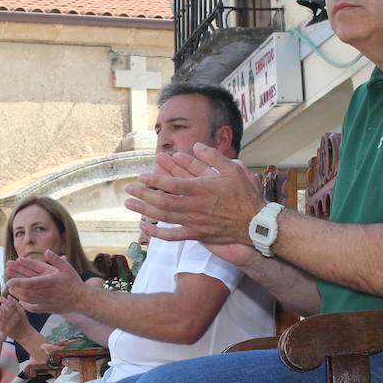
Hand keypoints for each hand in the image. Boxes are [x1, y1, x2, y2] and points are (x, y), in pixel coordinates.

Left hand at [0, 296, 29, 338]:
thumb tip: (8, 296)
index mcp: (19, 313)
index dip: (4, 301)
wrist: (25, 335)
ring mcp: (10, 325)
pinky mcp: (7, 331)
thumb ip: (16, 304)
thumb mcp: (22, 312)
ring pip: (1, 318)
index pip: (11, 305)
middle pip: (4, 311)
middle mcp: (15, 319)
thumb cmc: (23, 322)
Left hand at [5, 251, 83, 312]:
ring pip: (28, 299)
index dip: (18, 281)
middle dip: (15, 285)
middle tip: (7, 280)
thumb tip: (47, 251)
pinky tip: (21, 301)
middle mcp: (46, 292)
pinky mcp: (47, 309)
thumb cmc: (74, 283)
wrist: (82, 300)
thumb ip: (56, 259)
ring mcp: (46, 301)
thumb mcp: (67, 268)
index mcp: (49, 281)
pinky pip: (34, 308)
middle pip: (26, 290)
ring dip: (18, 294)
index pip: (30, 282)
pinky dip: (26, 305)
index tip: (10, 279)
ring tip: (11, 289)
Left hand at [124, 143, 265, 261]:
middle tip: (128, 189)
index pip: (172, 185)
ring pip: (164, 217)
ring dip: (144, 210)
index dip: (154, 180)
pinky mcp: (196, 234)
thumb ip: (213, 157)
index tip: (141, 176)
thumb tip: (196, 146)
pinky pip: (172, 236)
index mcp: (202, 189)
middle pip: (162, 201)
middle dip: (142, 195)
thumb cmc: (245, 194)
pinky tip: (144, 227)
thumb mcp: (233, 169)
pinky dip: (156, 233)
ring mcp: (194, 222)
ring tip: (128, 204)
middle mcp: (195, 207)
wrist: (254, 223)